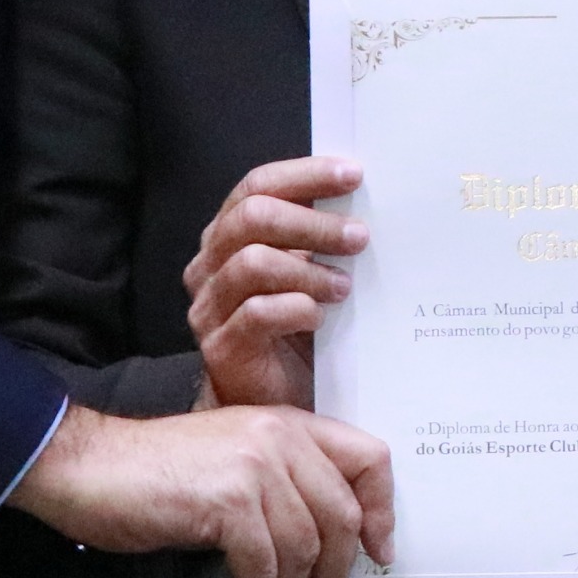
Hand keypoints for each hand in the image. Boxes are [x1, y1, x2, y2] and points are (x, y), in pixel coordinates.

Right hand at [8, 402, 393, 577]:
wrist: (87, 466)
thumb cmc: (156, 472)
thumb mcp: (234, 459)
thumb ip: (283, 480)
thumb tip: (328, 538)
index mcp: (288, 423)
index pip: (369, 458)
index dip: (382, 510)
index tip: (378, 552)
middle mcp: (279, 437)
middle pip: (342, 515)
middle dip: (337, 573)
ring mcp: (254, 466)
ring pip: (305, 546)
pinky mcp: (227, 501)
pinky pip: (264, 566)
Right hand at [181, 154, 366, 407]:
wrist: (275, 402)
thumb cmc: (298, 334)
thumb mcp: (311, 275)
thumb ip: (321, 239)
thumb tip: (368, 201)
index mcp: (230, 236)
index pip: (257, 186)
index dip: (305, 174)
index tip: (354, 175)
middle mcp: (211, 266)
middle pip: (252, 217)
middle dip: (313, 222)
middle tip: (359, 237)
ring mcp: (210, 307)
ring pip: (252, 262)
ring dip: (308, 270)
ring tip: (344, 286)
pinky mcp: (221, 347)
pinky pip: (256, 314)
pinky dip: (297, 309)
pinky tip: (322, 316)